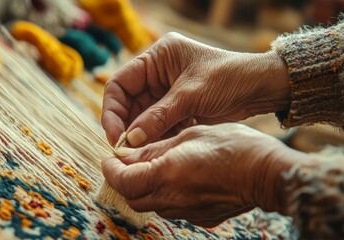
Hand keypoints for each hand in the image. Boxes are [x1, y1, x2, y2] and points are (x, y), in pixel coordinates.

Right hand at [102, 32, 289, 146]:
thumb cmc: (230, 77)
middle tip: (125, 151)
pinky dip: (156, 139)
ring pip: (142, 117)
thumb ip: (159, 116)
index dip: (112, 110)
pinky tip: (155, 152)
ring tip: (139, 155)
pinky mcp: (177, 108)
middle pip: (128, 103)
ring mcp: (167, 92)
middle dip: (127, 127)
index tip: (115, 135)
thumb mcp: (191, 95)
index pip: (120, 83)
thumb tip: (129, 140)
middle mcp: (157, 74)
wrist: (262, 87)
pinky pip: (158, 125)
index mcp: (157, 58)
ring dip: (141, 136)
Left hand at [102, 123, 302, 226]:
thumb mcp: (189, 136)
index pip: (122, 180)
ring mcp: (186, 212)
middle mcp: (172, 199)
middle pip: (132, 197)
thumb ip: (154, 149)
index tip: (109, 159)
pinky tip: (175, 178)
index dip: (110, 170)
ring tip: (150, 167)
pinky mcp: (200, 217)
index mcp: (166, 175)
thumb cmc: (233, 146)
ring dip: (143, 188)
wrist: (268, 172)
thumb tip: (126, 153)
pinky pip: (172, 208)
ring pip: (151, 204)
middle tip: (126, 162)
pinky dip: (164, 194)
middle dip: (123, 180)